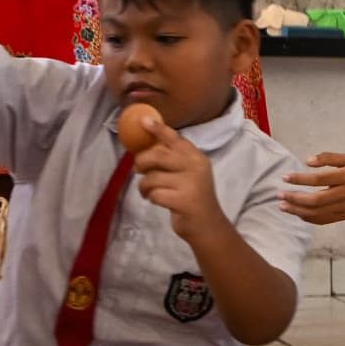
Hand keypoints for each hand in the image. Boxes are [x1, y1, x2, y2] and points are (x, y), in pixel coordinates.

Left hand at [131, 125, 227, 243]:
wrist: (207, 225)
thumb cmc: (191, 196)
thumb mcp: (187, 173)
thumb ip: (172, 159)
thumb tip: (146, 146)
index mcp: (196, 157)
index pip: (175, 138)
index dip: (158, 129)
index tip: (143, 120)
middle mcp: (196, 166)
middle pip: (158, 155)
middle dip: (142, 162)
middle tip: (138, 169)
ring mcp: (191, 183)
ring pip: (152, 177)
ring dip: (144, 185)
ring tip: (147, 191)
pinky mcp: (183, 200)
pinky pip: (155, 194)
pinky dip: (150, 198)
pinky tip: (154, 200)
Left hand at [283, 152, 344, 224]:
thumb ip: (329, 157)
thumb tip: (308, 161)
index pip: (319, 179)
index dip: (300, 179)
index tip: (285, 177)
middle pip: (315, 200)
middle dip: (294, 198)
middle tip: (279, 194)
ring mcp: (344, 207)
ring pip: (317, 213)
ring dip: (297, 210)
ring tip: (282, 205)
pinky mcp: (344, 216)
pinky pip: (323, 220)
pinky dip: (308, 218)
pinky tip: (297, 213)